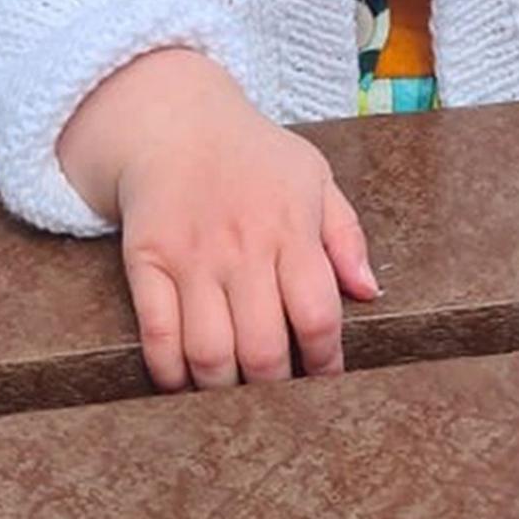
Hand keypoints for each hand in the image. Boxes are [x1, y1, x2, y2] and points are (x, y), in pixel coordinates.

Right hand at [57, 48, 378, 389]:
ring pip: (209, 354)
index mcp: (290, 227)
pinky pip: (157, 337)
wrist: (174, 119)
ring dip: (224, 391)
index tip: (324, 379)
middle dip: (275, 390)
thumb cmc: (254, 155)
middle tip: (278, 399)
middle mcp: (242, 246)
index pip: (318, 316)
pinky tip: (185, 381)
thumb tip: (371, 293)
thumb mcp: (313, 176)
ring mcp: (191, 256)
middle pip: (264, 350)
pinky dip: (170, 374)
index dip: (326, 363)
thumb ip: (346, 235)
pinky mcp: (146, 261)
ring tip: (234, 395)